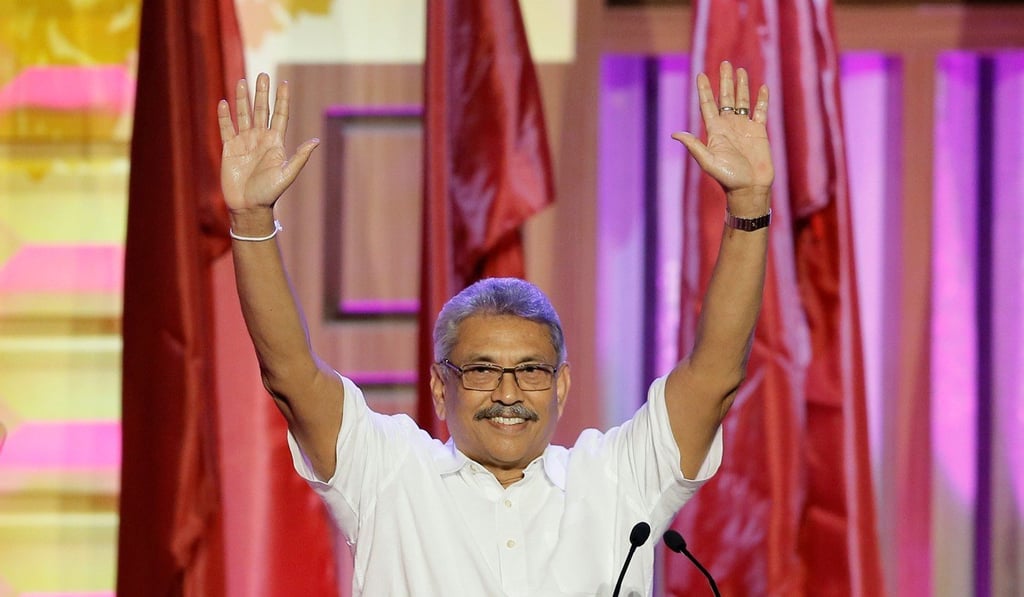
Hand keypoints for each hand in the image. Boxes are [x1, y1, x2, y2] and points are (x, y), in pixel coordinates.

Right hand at [218, 73, 318, 213]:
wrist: (249, 206)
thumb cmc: (270, 193)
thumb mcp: (287, 174)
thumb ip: (299, 157)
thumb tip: (315, 141)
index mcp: (275, 142)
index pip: (279, 115)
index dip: (282, 100)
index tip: (284, 82)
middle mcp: (260, 138)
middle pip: (261, 110)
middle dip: (262, 93)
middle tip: (262, 75)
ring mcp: (244, 142)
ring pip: (243, 115)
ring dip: (242, 99)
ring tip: (242, 82)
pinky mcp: (229, 149)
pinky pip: (226, 128)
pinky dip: (224, 116)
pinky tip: (224, 102)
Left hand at [673, 61, 772, 210]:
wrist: (749, 189)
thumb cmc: (727, 178)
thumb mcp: (708, 162)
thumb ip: (694, 146)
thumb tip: (675, 134)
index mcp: (715, 131)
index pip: (708, 105)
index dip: (704, 90)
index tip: (701, 75)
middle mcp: (729, 126)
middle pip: (725, 98)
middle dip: (724, 81)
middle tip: (724, 63)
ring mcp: (744, 127)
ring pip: (742, 101)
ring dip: (741, 86)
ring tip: (740, 70)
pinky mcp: (759, 132)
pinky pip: (761, 111)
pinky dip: (761, 99)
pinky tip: (761, 88)